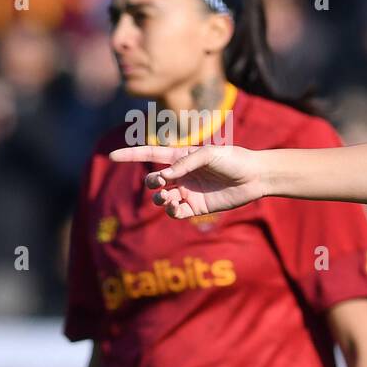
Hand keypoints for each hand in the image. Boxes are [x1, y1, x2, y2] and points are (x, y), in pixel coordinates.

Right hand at [108, 143, 267, 217]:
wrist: (255, 177)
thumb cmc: (234, 159)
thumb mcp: (208, 153)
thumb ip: (185, 163)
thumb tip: (164, 177)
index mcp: (181, 156)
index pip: (150, 155)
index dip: (131, 155)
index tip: (111, 156)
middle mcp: (182, 175)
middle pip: (153, 180)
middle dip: (152, 182)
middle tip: (162, 183)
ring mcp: (188, 191)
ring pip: (161, 199)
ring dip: (159, 199)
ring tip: (168, 197)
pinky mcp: (197, 207)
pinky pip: (175, 213)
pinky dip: (171, 211)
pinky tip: (178, 207)